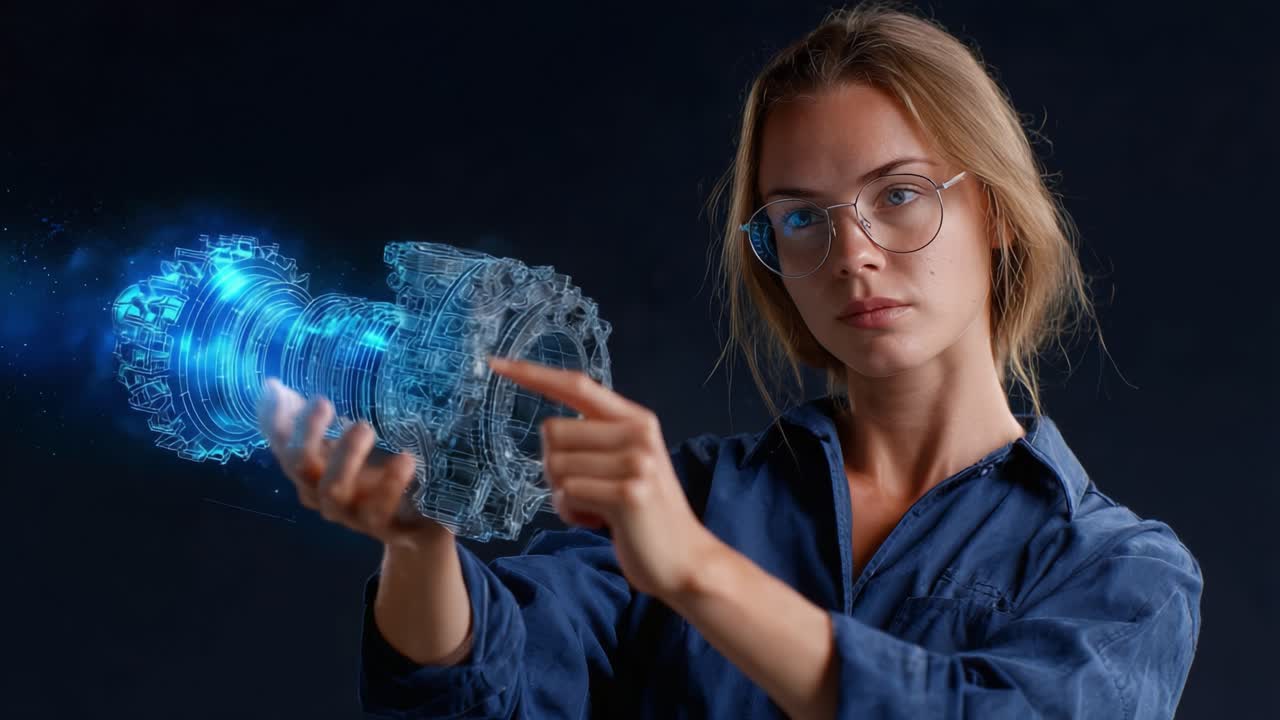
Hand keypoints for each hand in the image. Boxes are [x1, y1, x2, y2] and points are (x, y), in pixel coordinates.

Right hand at [255, 377, 448, 550]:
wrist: (424, 521)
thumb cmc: (382, 471)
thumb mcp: (355, 440)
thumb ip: (324, 416)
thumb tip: (274, 386)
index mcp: (312, 469)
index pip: (282, 444)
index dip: (273, 419)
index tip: (279, 389)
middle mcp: (324, 493)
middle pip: (300, 465)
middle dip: (307, 432)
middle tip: (324, 402)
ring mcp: (353, 513)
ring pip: (333, 490)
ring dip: (344, 456)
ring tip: (364, 426)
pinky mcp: (386, 527)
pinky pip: (379, 511)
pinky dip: (389, 484)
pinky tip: (405, 458)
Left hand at [486, 356, 722, 599]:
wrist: (684, 559)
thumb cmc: (643, 514)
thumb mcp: (629, 462)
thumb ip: (598, 438)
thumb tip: (549, 430)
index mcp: (637, 419)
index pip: (577, 385)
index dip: (534, 374)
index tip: (496, 364)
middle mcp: (638, 434)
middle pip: (553, 432)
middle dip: (554, 467)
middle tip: (587, 490)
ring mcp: (636, 462)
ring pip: (556, 467)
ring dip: (564, 496)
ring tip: (597, 508)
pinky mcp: (628, 493)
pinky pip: (567, 494)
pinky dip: (572, 514)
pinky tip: (600, 523)